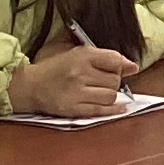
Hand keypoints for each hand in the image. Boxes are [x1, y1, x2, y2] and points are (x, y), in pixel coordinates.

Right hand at [8, 41, 135, 117]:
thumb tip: (133, 66)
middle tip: (104, 82)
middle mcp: (80, 73)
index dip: (122, 66)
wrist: (30, 86)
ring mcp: (76, 92)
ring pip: (110, 96)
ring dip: (110, 96)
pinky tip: (119, 108)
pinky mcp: (73, 109)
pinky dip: (113, 110)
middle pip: (115, 80)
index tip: (125, 69)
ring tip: (100, 92)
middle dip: (114, 82)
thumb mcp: (77, 54)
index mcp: (81, 56)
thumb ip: (105, 57)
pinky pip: (101, 111)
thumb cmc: (55, 69)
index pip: (114, 60)